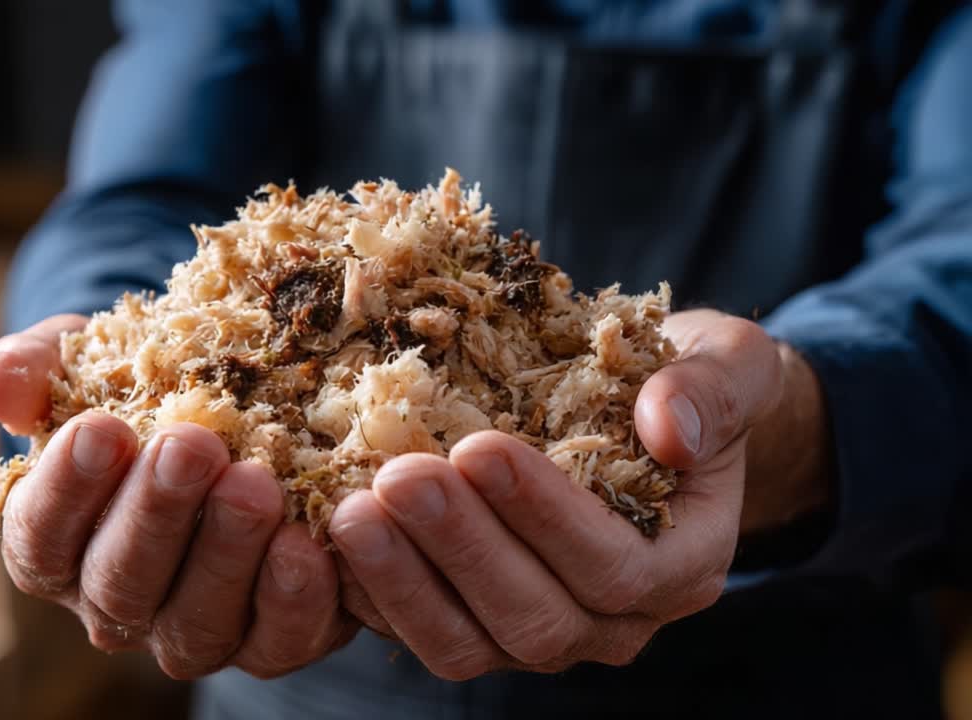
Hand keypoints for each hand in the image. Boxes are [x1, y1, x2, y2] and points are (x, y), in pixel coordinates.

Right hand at [0, 314, 357, 678]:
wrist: (245, 410)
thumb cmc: (144, 390)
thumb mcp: (90, 363)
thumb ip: (35, 370)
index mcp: (57, 546)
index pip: (40, 536)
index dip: (65, 488)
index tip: (100, 427)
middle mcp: (116, 605)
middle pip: (120, 584)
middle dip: (155, 513)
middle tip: (191, 445)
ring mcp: (192, 630)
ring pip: (195, 623)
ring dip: (225, 553)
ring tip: (254, 482)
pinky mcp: (270, 640)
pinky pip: (277, 642)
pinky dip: (293, 600)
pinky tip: (306, 542)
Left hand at [330, 309, 788, 678]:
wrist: (640, 413)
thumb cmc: (682, 383)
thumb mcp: (729, 366)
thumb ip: (714, 391)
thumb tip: (670, 426)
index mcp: (680, 566)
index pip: (613, 567)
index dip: (544, 515)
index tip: (480, 447)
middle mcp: (612, 620)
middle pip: (533, 617)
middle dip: (461, 547)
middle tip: (399, 476)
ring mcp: (539, 632)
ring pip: (466, 643)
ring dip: (404, 580)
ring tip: (352, 510)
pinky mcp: (476, 623)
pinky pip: (419, 630)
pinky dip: (372, 594)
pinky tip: (329, 538)